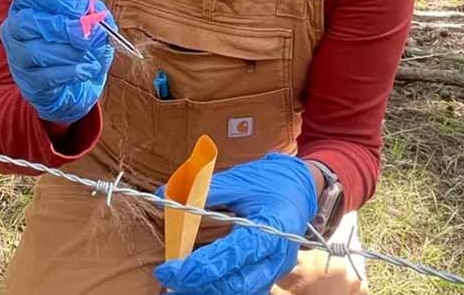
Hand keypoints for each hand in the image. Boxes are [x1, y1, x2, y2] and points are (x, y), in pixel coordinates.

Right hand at [0, 0, 114, 124]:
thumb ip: (95, 14)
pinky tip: (88, 69)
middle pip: (27, 21)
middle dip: (62, 26)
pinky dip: (72, 72)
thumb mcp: (92, 24)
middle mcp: (14, 30)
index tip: (83, 6)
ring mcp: (18, 58)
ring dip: (70, 52)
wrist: (76, 86)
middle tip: (86, 35)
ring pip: (36, 51)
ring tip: (91, 55)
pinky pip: (47, 76)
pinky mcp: (29, 83)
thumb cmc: (80, 46)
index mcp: (27, 6)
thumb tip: (95, 14)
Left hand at [154, 153, 317, 294]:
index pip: (232, 255)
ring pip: (240, 292)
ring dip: (208, 290)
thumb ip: (203, 191)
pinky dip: (221, 289)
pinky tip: (198, 286)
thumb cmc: (269, 181)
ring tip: (178, 287)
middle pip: (236, 283)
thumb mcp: (238, 180)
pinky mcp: (270, 274)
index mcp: (272, 228)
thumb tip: (165, 195)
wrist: (299, 187)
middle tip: (169, 278)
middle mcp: (278, 256)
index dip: (199, 266)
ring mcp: (276, 270)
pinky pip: (245, 290)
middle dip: (199, 284)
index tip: (169, 269)